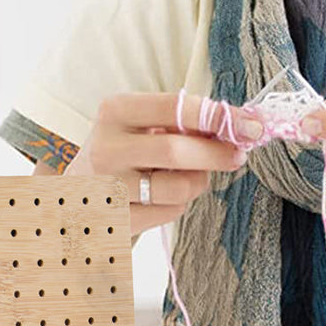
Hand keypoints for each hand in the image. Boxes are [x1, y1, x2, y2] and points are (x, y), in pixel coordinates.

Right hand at [64, 93, 261, 236]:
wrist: (74, 193)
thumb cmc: (121, 151)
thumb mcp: (139, 124)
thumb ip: (181, 123)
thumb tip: (238, 127)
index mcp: (115, 112)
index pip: (175, 107)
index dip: (218, 116)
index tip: (250, 124)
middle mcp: (107, 147)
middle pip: (177, 150)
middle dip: (218, 154)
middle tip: (238, 155)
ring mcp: (109, 187)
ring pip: (179, 187)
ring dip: (198, 182)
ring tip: (192, 177)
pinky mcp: (118, 219)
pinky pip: (170, 211)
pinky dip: (179, 203)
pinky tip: (165, 196)